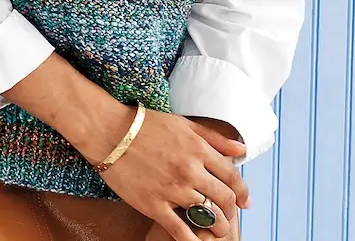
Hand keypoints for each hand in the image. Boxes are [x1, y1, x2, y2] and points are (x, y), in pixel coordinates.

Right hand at [91, 106, 248, 240]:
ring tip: (217, 230)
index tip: (245, 201)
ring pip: (208, 218)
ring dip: (218, 228)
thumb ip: (214, 138)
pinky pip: (181, 232)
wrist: (110, 132)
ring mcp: (173, 190)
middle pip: (223, 199)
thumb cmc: (145, 125)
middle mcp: (190, 171)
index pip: (232, 176)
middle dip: (231, 212)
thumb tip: (241, 150)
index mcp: (198, 149)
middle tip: (229, 216)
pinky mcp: (155, 206)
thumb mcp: (183, 124)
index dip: (242, 192)